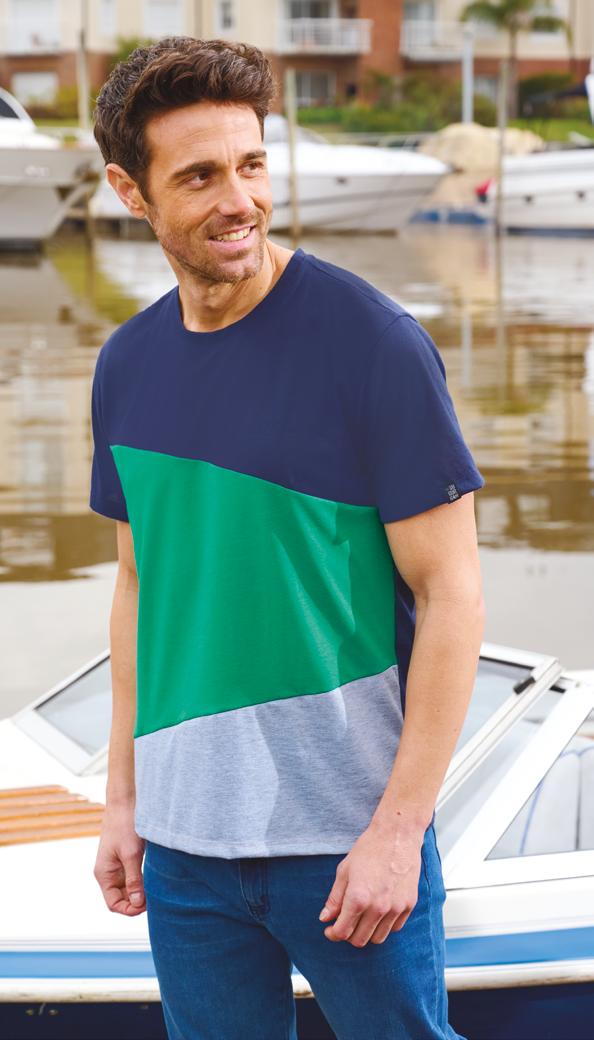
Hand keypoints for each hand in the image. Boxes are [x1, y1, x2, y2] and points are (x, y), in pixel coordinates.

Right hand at [94, 802, 145, 915]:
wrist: (125, 801)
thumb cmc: (124, 824)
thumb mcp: (131, 854)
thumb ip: (134, 879)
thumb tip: (137, 903)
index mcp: (104, 873)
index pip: (113, 904)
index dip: (129, 909)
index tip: (146, 906)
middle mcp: (108, 872)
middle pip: (121, 898)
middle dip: (136, 901)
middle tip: (155, 898)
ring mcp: (117, 865)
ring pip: (128, 888)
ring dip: (140, 891)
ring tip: (155, 889)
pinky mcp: (126, 857)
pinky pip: (133, 876)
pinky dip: (142, 880)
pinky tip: (154, 878)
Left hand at [318, 819, 424, 946]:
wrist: (398, 835)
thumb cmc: (369, 849)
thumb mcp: (345, 870)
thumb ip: (335, 898)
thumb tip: (325, 918)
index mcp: (358, 898)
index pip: (342, 932)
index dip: (333, 934)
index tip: (330, 930)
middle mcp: (378, 907)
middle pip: (360, 940)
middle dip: (348, 935)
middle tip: (344, 924)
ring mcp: (396, 908)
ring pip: (378, 938)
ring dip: (367, 933)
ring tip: (361, 919)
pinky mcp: (409, 905)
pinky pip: (395, 928)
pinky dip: (384, 925)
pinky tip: (378, 912)